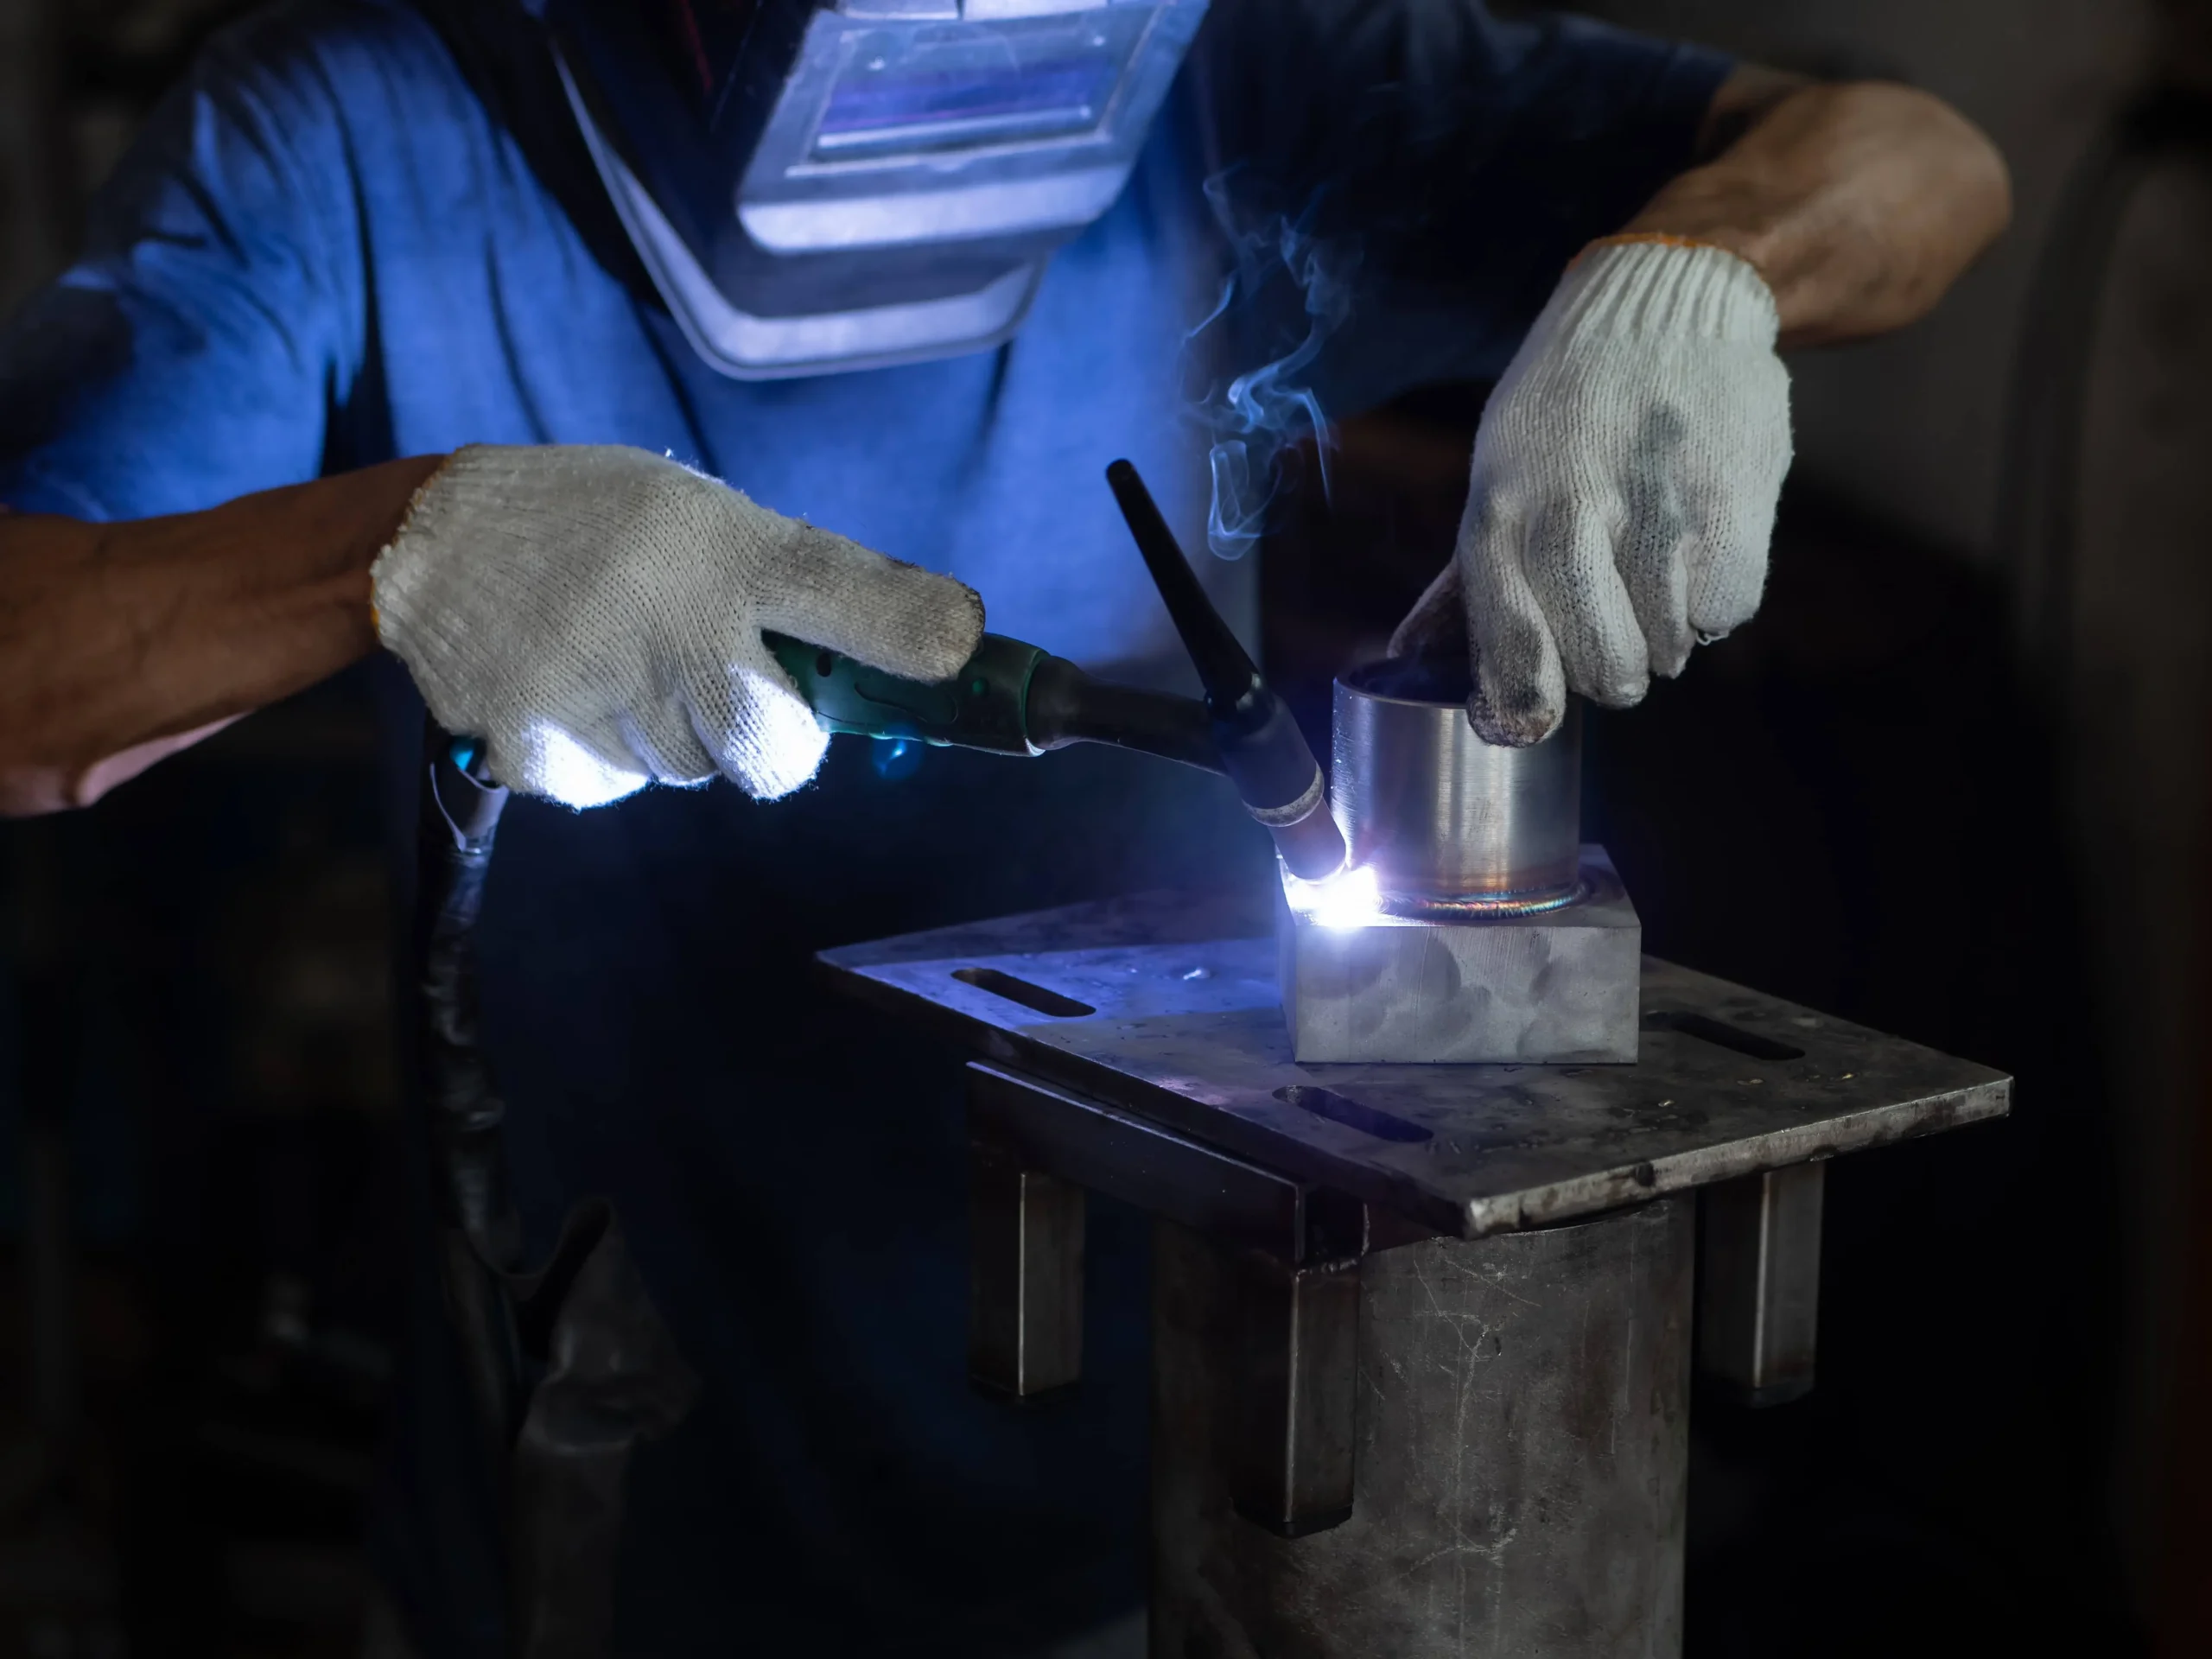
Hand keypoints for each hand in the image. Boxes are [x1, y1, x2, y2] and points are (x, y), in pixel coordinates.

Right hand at [372, 445, 982, 805]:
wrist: (435, 538)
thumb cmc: (607, 530)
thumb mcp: (708, 521)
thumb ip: (810, 586)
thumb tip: (943, 649)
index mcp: (723, 552)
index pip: (835, 590)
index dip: (905, 630)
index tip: (960, 652)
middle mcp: (668, 622)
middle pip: (779, 753)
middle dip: (773, 741)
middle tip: (731, 685)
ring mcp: (601, 692)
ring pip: (696, 772)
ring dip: (682, 737)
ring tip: (627, 657)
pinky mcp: (540, 747)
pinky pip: (621, 786)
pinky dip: (611, 755)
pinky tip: (576, 687)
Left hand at [1391, 238, 1790, 745]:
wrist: (1663, 305)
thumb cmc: (1565, 409)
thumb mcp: (1497, 476)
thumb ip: (1465, 579)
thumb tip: (1406, 657)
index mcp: (1501, 521)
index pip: (1512, 660)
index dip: (1523, 709)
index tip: (1531, 720)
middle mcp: (1572, 521)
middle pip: (1603, 673)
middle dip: (1611, 668)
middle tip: (1615, 627)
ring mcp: (1656, 514)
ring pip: (1668, 648)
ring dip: (1668, 628)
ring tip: (1658, 564)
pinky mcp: (1730, 503)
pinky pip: (1728, 611)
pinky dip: (1719, 598)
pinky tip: (1700, 548)